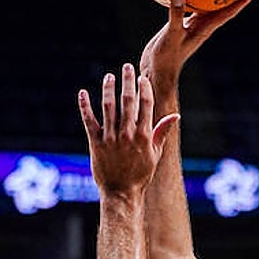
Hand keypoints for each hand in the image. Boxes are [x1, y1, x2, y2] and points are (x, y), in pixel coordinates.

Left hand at [79, 62, 179, 194]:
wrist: (121, 192)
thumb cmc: (141, 174)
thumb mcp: (155, 153)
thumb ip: (162, 132)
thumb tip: (175, 116)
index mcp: (144, 136)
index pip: (145, 105)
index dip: (144, 88)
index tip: (142, 77)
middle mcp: (128, 134)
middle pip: (128, 101)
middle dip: (127, 81)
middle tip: (127, 66)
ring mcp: (111, 138)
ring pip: (109, 107)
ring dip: (108, 89)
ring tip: (109, 76)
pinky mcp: (96, 143)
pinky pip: (89, 121)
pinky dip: (85, 106)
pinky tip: (83, 93)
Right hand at [139, 0, 257, 86]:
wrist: (158, 71)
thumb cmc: (167, 58)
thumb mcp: (172, 36)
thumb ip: (176, 17)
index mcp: (205, 28)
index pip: (227, 12)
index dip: (241, 1)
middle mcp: (202, 26)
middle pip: (222, 7)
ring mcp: (192, 26)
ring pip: (206, 6)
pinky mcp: (181, 25)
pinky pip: (189, 7)